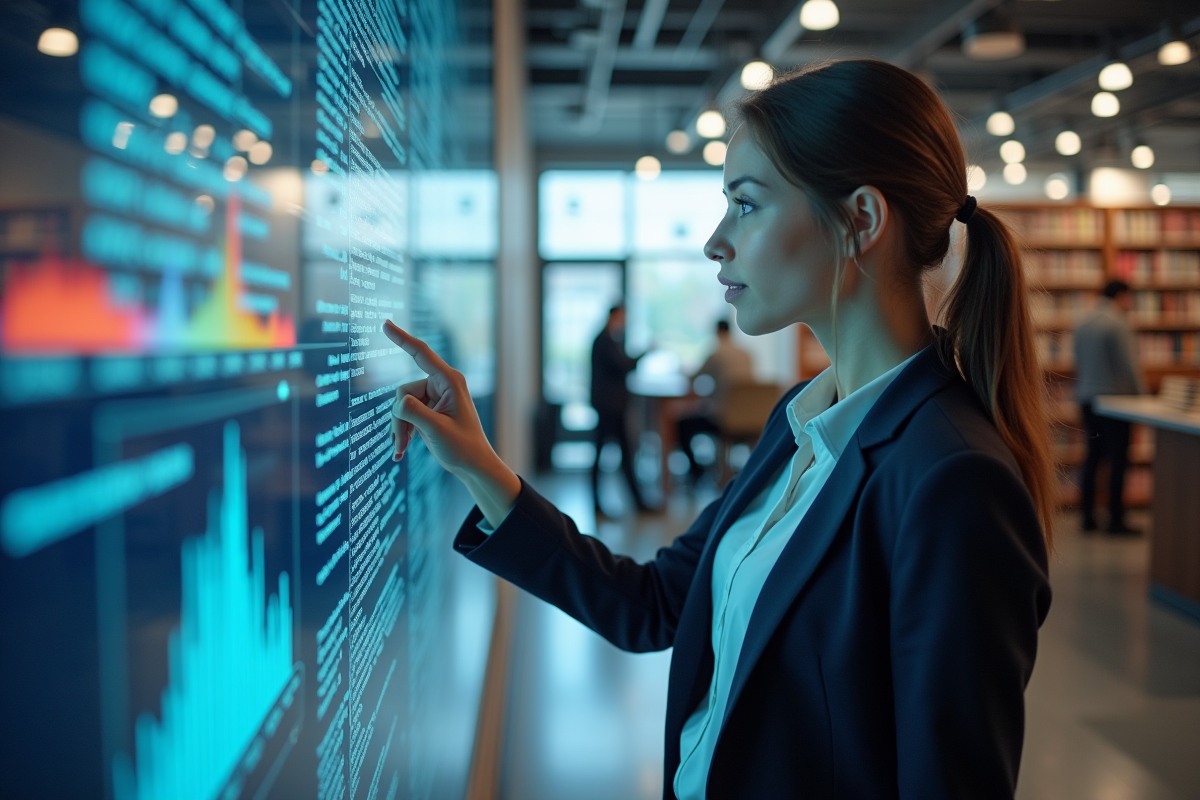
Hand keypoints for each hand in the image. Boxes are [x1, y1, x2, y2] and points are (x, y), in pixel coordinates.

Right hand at [383, 320, 520, 526]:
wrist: (473, 466)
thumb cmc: (463, 447)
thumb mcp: (436, 430)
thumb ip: (414, 412)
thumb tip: (399, 402)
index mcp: (449, 381)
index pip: (421, 354)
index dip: (401, 338)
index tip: (385, 323)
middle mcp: (441, 385)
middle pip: (403, 390)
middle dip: (399, 417)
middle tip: (401, 441)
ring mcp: (434, 398)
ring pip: (401, 404)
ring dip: (400, 427)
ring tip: (402, 449)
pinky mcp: (428, 410)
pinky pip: (405, 413)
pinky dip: (402, 431)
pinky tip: (401, 450)